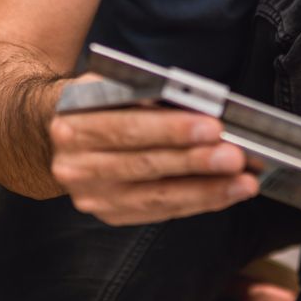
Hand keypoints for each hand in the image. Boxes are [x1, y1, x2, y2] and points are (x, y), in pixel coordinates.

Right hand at [48, 80, 256, 224]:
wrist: (57, 130)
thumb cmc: (101, 102)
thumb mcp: (113, 86)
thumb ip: (148, 95)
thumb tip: (202, 106)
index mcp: (73, 127)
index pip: (129, 129)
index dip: (173, 130)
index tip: (214, 127)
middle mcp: (76, 167)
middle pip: (146, 166)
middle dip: (196, 162)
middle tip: (236, 156)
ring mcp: (92, 196)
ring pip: (157, 196)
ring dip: (206, 190)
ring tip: (243, 182)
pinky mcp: (110, 214)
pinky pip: (161, 211)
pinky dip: (199, 202)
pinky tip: (228, 192)